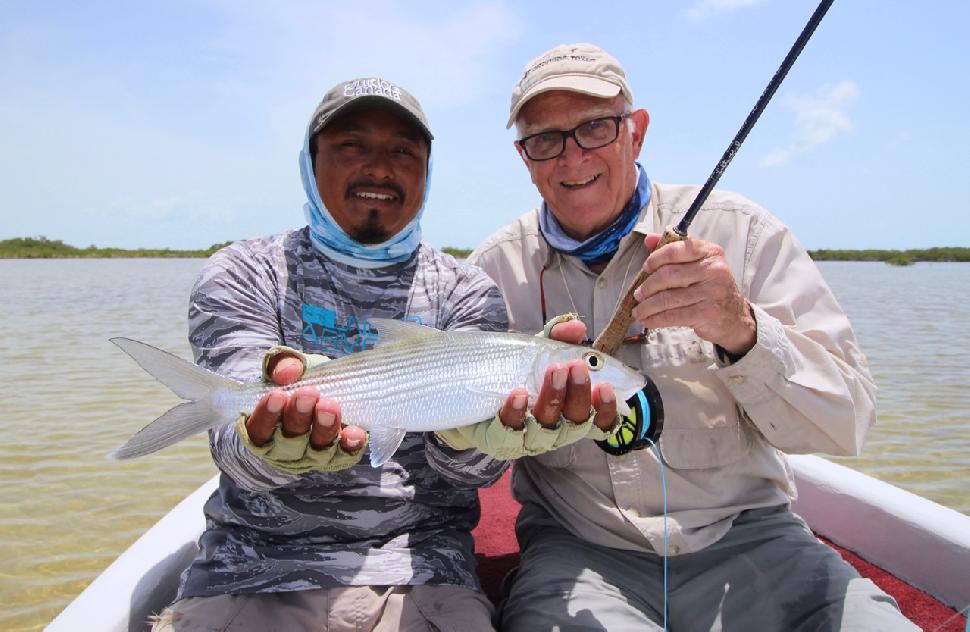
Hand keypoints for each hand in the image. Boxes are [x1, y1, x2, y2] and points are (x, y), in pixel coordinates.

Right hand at [246, 353, 364, 455]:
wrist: (327, 393)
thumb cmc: (299, 383)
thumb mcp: (288, 369)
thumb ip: (282, 365)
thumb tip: (288, 372)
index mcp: (265, 430)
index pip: (259, 429)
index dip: (267, 415)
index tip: (277, 395)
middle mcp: (286, 449)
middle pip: (290, 441)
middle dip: (299, 416)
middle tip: (309, 394)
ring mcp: (313, 456)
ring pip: (317, 450)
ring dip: (324, 428)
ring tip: (330, 406)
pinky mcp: (339, 456)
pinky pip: (344, 455)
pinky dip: (350, 445)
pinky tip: (354, 432)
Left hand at [436, 318, 618, 458]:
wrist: (467, 390)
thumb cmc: (512, 373)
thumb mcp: (536, 352)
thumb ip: (557, 338)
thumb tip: (577, 327)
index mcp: (570, 413)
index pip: (598, 422)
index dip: (607, 410)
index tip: (606, 386)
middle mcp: (554, 430)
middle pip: (576, 423)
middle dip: (578, 394)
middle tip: (574, 367)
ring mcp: (527, 438)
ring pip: (548, 428)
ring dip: (553, 398)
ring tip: (553, 371)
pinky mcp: (500, 440)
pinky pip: (511, 432)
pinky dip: (517, 411)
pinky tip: (519, 393)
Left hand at [632, 233, 755, 355]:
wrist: (734, 317)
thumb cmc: (710, 288)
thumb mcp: (699, 264)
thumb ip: (674, 251)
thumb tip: (649, 240)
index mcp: (710, 252)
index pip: (676, 249)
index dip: (656, 258)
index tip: (646, 267)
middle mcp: (714, 269)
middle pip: (668, 275)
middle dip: (648, 286)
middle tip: (638, 294)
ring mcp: (712, 292)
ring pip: (668, 298)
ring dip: (647, 306)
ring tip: (639, 310)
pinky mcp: (707, 313)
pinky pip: (673, 316)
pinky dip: (655, 319)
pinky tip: (648, 320)